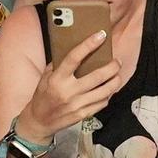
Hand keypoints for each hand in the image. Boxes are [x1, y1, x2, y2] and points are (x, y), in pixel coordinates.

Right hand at [19, 21, 125, 143]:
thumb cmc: (43, 95)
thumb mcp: (46, 77)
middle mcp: (68, 91)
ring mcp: (77, 104)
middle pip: (98, 76)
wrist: (39, 121)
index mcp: (57, 79)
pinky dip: (108, 94)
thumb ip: (59, 64)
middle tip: (117, 61)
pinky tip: (109, 89)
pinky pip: (102, 103)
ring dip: (115, 81)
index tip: (101, 35)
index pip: (74, 58)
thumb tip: (78, 50)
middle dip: (112, 66)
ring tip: (117, 74)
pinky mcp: (83, 115)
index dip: (89, 45)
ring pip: (105, 91)